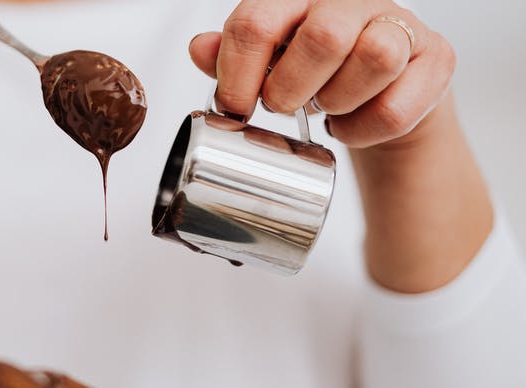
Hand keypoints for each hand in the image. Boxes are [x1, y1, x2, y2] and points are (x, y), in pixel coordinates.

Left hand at [188, 0, 454, 149]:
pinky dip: (366, 128)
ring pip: (374, 57)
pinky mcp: (435, 59)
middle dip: (290, 89)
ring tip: (325, 108)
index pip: (256, 22)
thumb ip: (231, 56)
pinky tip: (351, 124)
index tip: (232, 107)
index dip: (235, 74)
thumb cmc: (315, 72)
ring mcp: (400, 25)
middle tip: (282, 106)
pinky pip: (399, 104)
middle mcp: (351, 2)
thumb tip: (199, 49)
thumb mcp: (265, 63)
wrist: (380, 93)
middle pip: (322, 36)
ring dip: (337, 101)